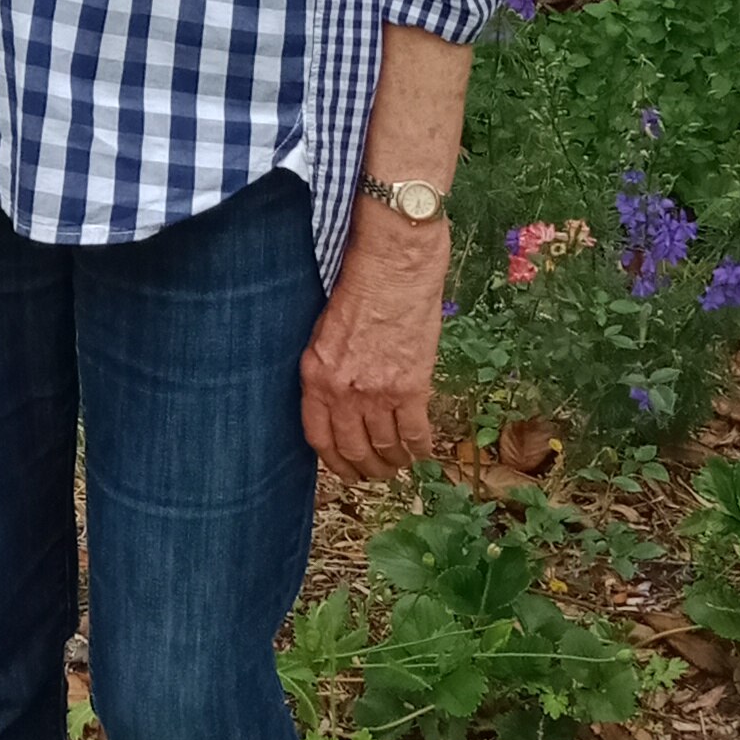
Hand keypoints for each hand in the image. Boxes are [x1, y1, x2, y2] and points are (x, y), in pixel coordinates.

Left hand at [299, 198, 444, 479]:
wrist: (394, 265)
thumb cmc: (359, 288)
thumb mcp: (324, 332)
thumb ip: (329, 370)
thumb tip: (341, 405)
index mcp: (316, 375)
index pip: (318, 437)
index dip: (332, 460)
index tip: (344, 468)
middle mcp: (343, 391)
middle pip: (353, 448)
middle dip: (366, 468)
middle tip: (376, 473)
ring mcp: (378, 392)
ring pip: (386, 446)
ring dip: (394, 462)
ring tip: (400, 464)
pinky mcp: (412, 386)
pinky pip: (416, 433)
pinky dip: (421, 448)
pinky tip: (424, 451)